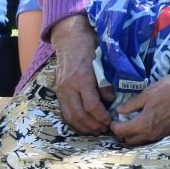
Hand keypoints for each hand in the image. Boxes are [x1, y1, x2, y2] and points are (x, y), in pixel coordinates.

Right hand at [49, 14, 114, 134]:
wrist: (69, 38)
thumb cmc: (90, 47)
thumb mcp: (102, 61)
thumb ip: (106, 81)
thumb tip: (111, 100)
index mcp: (82, 79)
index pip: (91, 105)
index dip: (101, 116)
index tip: (110, 121)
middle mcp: (69, 87)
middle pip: (79, 114)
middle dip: (92, 125)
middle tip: (104, 129)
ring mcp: (61, 90)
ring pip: (69, 116)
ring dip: (82, 126)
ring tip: (95, 130)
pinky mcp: (58, 91)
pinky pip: (64, 111)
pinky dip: (73, 121)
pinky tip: (83, 124)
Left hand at [111, 68, 169, 144]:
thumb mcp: (148, 92)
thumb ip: (132, 104)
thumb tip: (120, 110)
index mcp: (144, 124)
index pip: (121, 131)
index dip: (114, 125)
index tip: (112, 118)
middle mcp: (152, 133)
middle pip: (129, 140)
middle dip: (122, 132)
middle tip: (120, 121)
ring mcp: (161, 134)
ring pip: (140, 141)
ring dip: (133, 135)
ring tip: (131, 123)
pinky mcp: (168, 132)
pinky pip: (150, 138)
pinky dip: (143, 134)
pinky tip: (145, 123)